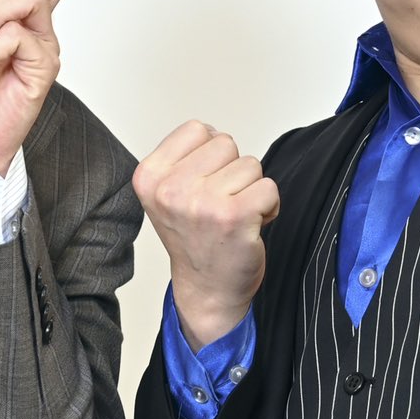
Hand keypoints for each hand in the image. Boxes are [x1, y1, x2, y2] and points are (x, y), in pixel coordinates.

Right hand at [134, 121, 279, 349]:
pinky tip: (250, 225)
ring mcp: (202, 203)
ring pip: (250, 164)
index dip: (209, 155)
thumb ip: (183, 158)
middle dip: (231, 171)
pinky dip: (269, 206)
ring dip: (250, 190)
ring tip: (233, 216)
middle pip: (226, 143)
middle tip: (219, 205)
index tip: (201, 184)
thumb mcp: (167, 193)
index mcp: (149, 177)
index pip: (197, 129)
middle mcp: (171, 190)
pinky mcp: (234, 217)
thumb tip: (213, 133)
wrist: (207, 289)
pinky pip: (269, 188)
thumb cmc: (194, 239)